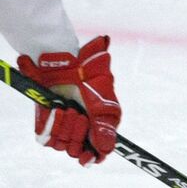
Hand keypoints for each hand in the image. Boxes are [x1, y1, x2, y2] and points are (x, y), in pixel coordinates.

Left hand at [18, 35, 120, 165]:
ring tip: (68, 107)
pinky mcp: (45, 124)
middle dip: (78, 134)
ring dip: (65, 126)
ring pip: (61, 144)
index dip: (91, 157)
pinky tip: (56, 109)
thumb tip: (107, 149)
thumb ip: (106, 127)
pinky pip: (46, 136)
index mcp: (99, 126)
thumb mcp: (104, 102)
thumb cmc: (90, 77)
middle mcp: (80, 129)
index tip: (87, 157)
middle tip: (81, 116)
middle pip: (76, 150)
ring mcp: (62, 127)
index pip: (96, 153)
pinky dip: (51, 124)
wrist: (66, 63)